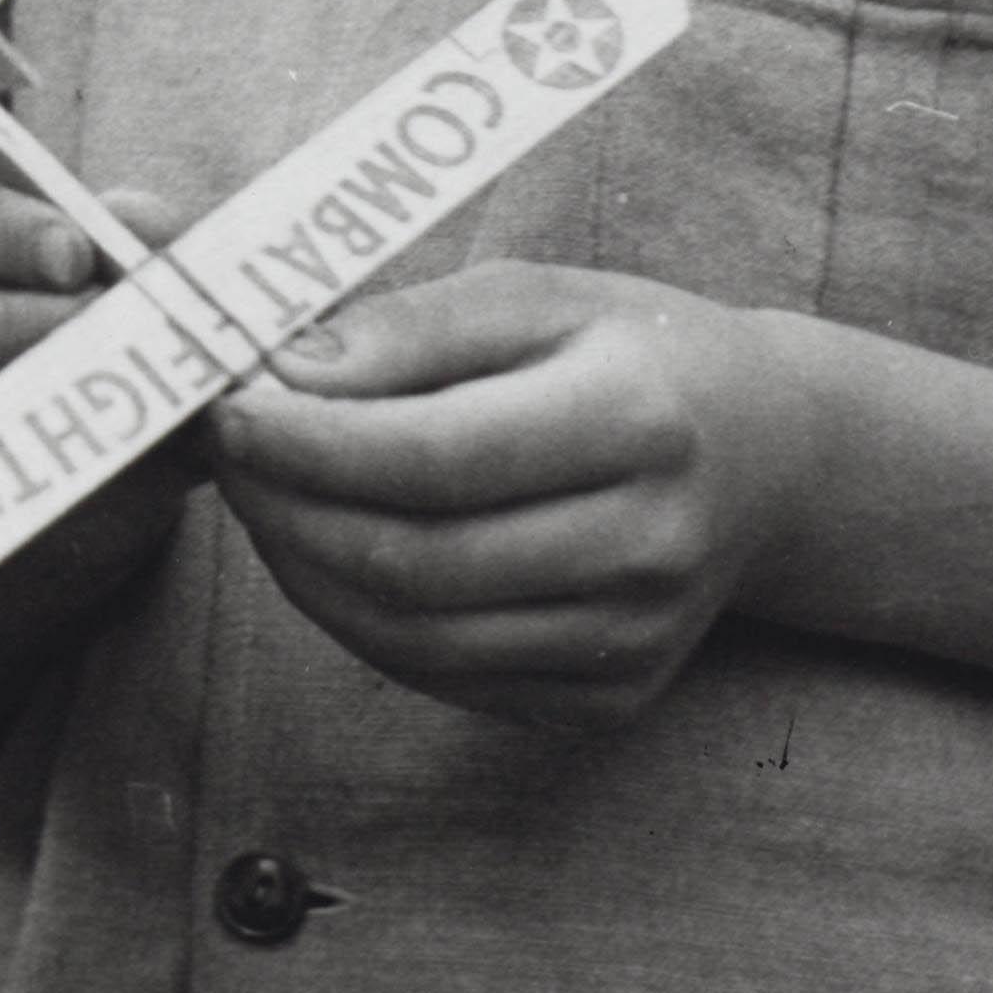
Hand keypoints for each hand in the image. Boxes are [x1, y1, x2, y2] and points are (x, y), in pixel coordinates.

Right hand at [0, 149, 201, 706]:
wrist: (109, 440)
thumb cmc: (109, 317)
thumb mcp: (136, 266)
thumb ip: (141, 238)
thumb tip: (136, 233)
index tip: (76, 254)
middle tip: (96, 331)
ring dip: (4, 406)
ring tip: (102, 397)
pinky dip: (20, 474)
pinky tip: (93, 460)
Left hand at [211, 262, 819, 729]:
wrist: (767, 455)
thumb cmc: (626, 352)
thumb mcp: (531, 295)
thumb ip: (407, 328)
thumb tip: (284, 370)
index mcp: (637, 422)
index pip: (435, 458)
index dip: (311, 444)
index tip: (226, 408)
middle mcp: (648, 547)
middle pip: (417, 562)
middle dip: (287, 510)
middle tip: (225, 453)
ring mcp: (632, 640)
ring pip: (416, 637)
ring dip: (305, 571)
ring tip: (262, 496)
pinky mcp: (607, 698)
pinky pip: (445, 677)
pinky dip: (357, 620)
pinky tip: (327, 551)